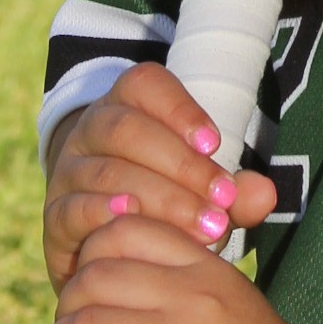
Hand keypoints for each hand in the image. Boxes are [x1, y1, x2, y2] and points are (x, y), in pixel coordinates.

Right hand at [43, 60, 277, 296]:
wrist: (103, 239)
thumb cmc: (167, 202)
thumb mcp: (203, 190)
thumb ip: (234, 192)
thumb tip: (267, 195)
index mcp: (126, 106)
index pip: (144, 85)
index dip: (179, 109)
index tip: (216, 144)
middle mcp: (90, 132)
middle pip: (126, 130)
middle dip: (181, 166)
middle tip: (222, 201)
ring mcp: (67, 173)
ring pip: (105, 172)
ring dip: (159, 198)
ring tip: (203, 226)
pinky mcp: (54, 218)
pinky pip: (71, 208)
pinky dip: (102, 213)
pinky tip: (134, 220)